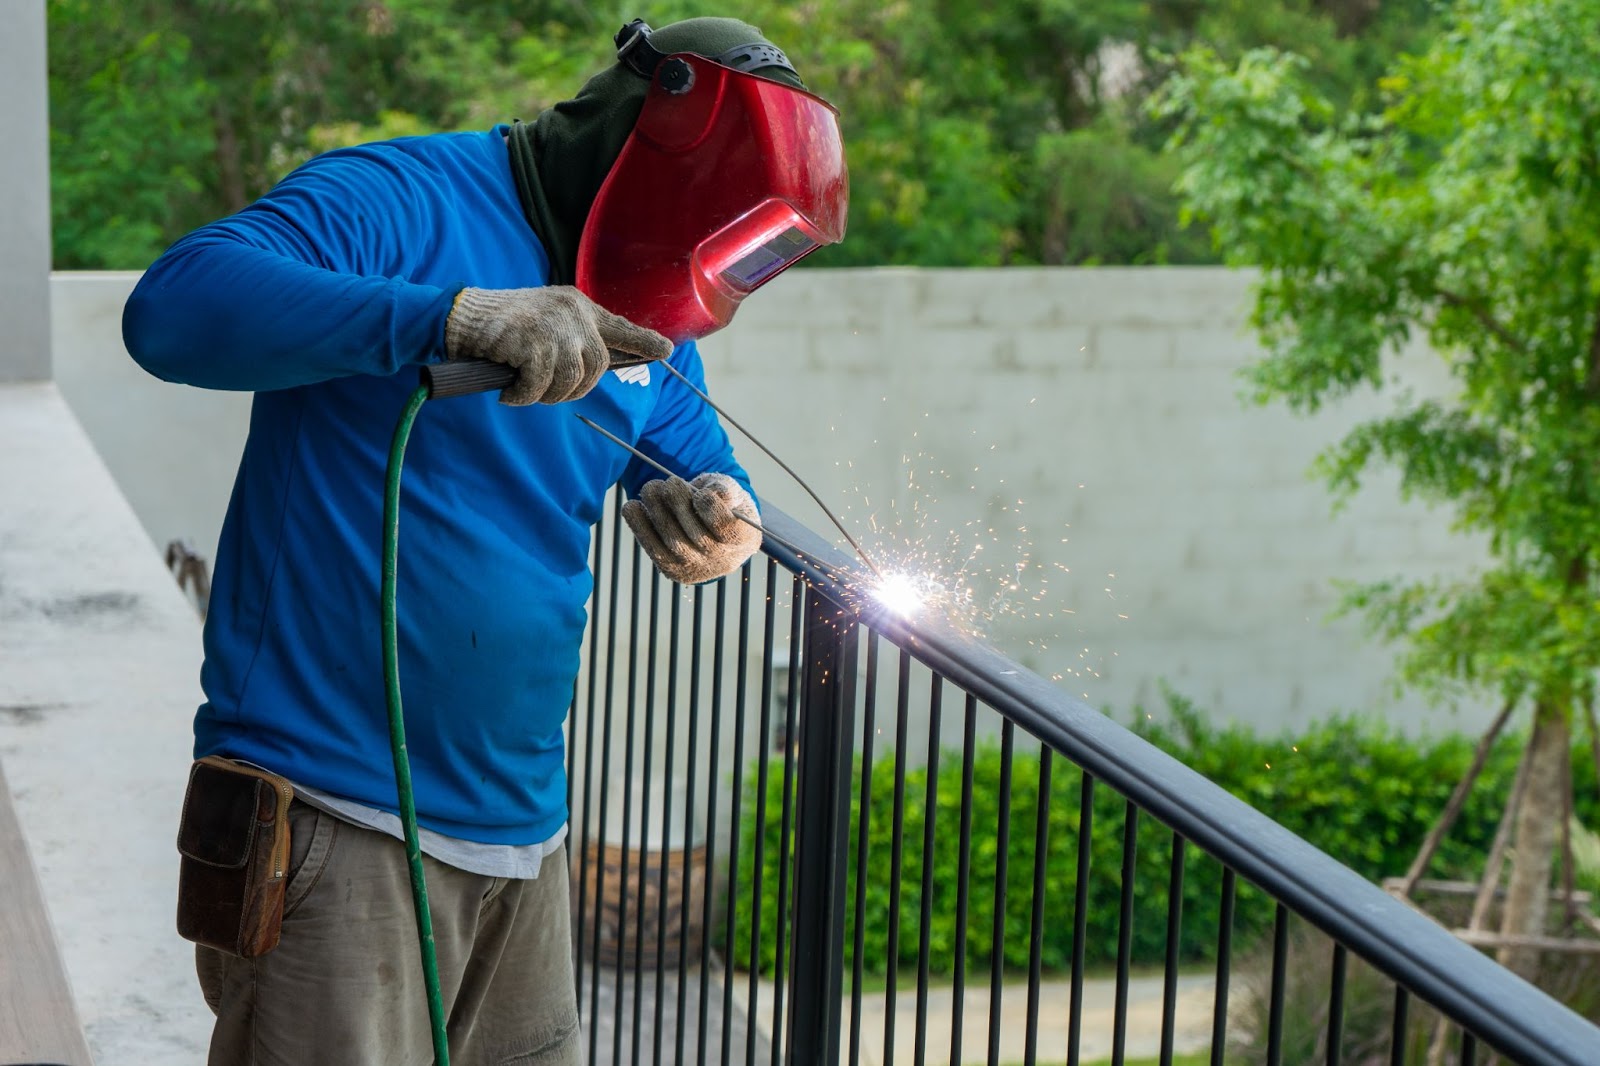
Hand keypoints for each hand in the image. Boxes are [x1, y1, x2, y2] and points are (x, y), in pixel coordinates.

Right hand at [444, 286, 672, 404]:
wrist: (462, 316)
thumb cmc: (502, 327)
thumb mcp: (546, 323)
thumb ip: (573, 339)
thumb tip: (595, 368)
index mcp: (579, 306)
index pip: (619, 326)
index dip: (643, 341)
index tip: (666, 350)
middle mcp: (573, 312)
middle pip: (596, 368)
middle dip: (573, 389)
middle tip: (544, 391)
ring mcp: (556, 327)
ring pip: (570, 381)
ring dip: (546, 394)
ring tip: (523, 388)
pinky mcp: (535, 343)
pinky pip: (540, 387)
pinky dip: (523, 396)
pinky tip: (509, 391)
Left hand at [622, 473, 762, 584]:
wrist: (713, 534)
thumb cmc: (724, 506)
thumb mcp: (731, 492)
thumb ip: (726, 489)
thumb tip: (717, 493)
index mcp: (743, 540)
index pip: (725, 527)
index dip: (710, 508)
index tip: (701, 493)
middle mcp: (721, 561)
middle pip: (695, 535)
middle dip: (679, 504)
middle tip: (671, 482)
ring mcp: (695, 569)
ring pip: (672, 542)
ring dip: (657, 511)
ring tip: (651, 487)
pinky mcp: (671, 569)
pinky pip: (652, 548)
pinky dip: (639, 526)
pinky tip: (632, 506)